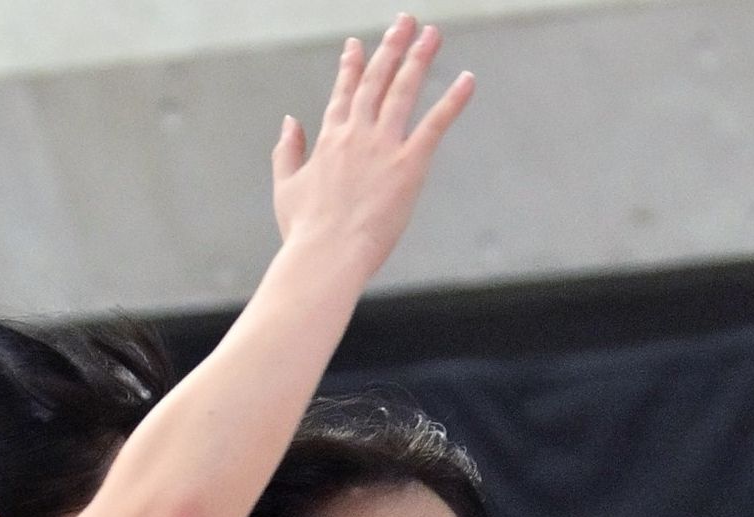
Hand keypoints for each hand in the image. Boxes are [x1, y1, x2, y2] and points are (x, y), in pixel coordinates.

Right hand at [273, 18, 473, 281]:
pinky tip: (467, 80)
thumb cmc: (304, 232)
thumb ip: (287, 150)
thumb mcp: (286, 187)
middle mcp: (357, 132)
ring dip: (420, 58)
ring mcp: (383, 146)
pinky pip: (434, 124)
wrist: (325, 256)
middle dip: (392, 46)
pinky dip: (452, 101)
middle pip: (377, 79)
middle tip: (405, 21)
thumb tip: (290, 121)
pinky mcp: (408, 166)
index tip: (357, 44)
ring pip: (404, 90)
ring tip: (433, 34)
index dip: (352, 65)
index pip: (344, 92)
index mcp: (329, 138)